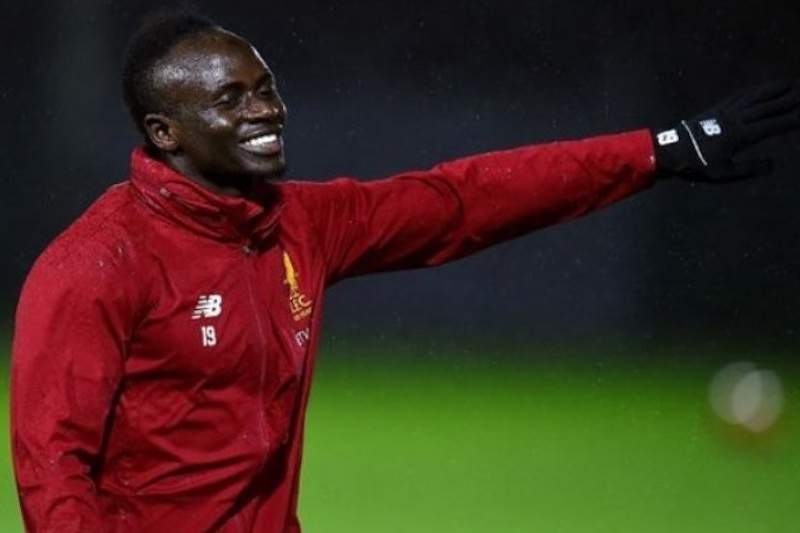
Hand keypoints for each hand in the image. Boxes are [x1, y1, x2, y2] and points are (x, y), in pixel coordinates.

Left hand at [653, 81, 799, 182]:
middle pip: (768, 106)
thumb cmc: (697, 164)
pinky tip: (759, 88)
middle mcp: (736, 118)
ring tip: (790, 82)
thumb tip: (773, 164)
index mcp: (740, 135)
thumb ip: (749, 168)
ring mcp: (725, 111)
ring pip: (754, 96)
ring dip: (774, 89)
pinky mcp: (716, 109)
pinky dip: (753, 90)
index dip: (791, 120)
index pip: (772, 125)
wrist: (670, 150)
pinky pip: (739, 96)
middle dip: (789, 98)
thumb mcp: (723, 173)